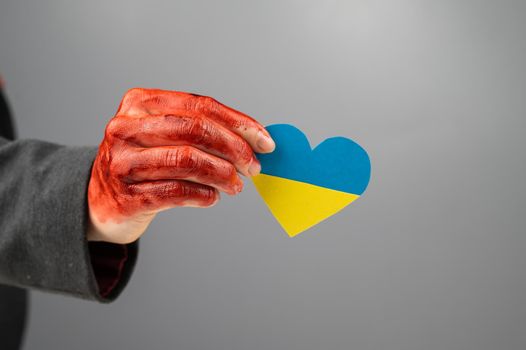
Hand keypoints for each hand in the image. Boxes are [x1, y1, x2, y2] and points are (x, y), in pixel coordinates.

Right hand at [87, 88, 274, 243]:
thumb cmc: (141, 163)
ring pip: (187, 161)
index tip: (264, 140)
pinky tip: (213, 196)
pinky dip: (203, 194)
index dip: (238, 123)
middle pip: (195, 129)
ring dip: (223, 174)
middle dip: (234, 148)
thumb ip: (198, 130)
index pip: (200, 106)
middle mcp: (126, 128)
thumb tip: (252, 140)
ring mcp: (123, 162)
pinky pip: (176, 192)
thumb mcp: (160, 134)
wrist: (98, 201)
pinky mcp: (126, 196)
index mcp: (139, 103)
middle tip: (253, 166)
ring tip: (236, 185)